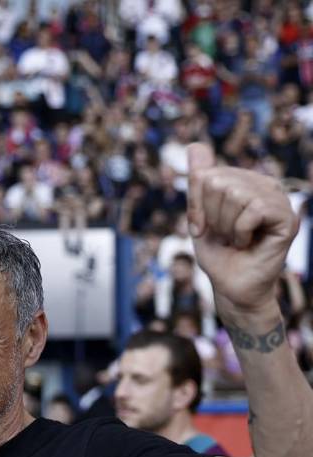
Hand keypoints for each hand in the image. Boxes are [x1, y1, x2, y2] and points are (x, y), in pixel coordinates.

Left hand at [187, 143, 298, 311]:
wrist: (231, 287)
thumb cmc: (217, 253)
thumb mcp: (199, 214)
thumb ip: (199, 181)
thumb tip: (194, 145)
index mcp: (245, 181)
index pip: (206, 174)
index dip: (196, 205)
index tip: (201, 227)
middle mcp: (265, 185)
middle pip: (218, 182)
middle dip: (211, 215)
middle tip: (223, 235)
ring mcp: (279, 200)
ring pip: (235, 193)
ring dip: (225, 225)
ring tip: (236, 239)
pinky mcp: (287, 219)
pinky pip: (253, 209)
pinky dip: (240, 230)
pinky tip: (246, 243)